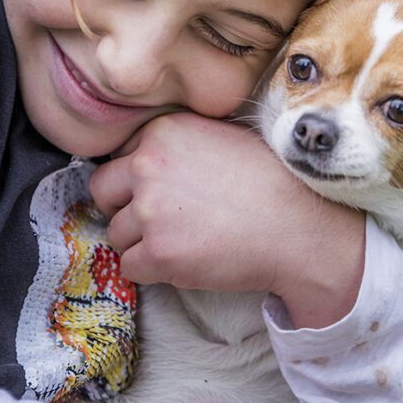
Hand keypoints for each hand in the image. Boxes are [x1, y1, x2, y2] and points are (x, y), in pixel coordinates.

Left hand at [91, 112, 364, 327]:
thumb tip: (145, 163)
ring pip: (115, 233)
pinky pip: (129, 267)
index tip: (164, 192)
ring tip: (183, 241)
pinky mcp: (158, 253)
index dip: (140, 178)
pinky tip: (185, 261)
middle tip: (158, 220)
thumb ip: (178, 145)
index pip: (122, 156)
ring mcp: (150, 211)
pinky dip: (152, 271)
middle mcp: (148, 165)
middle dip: (125, 207)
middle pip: (104, 190)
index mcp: (164, 132)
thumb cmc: (271, 181)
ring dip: (141, 242)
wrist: (299, 226)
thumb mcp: (222, 138)